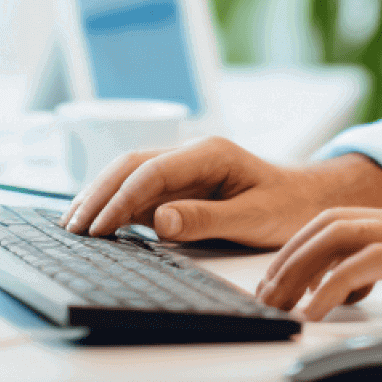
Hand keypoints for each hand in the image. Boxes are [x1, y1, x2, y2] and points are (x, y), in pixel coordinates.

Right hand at [60, 139, 381, 246]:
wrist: (310, 199)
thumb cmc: (288, 207)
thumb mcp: (253, 218)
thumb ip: (206, 219)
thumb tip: (158, 219)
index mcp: (210, 154)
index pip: (151, 172)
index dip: (119, 200)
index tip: (97, 228)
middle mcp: (194, 154)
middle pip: (132, 165)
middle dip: (98, 194)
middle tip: (71, 228)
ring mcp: (187, 167)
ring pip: (131, 173)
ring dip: (101, 195)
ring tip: (72, 226)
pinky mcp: (184, 184)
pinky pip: (142, 188)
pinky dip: (116, 203)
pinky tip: (97, 223)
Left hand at [255, 205, 381, 336]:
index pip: (343, 218)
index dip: (301, 244)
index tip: (279, 278)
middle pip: (329, 221)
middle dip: (286, 256)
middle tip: (262, 293)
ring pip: (339, 234)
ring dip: (298, 268)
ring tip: (275, 303)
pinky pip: (369, 262)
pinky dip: (331, 284)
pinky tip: (316, 312)